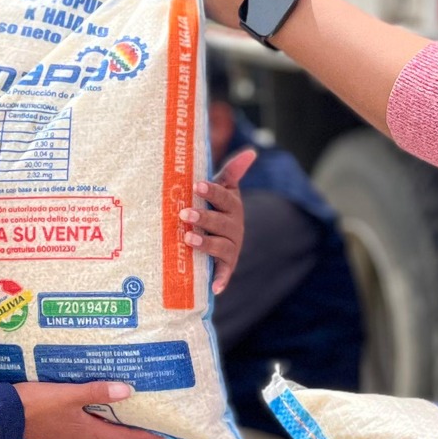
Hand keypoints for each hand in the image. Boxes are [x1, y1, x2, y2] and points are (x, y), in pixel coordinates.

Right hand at [15, 380, 166, 438]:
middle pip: (113, 435)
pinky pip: (80, 427)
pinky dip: (91, 418)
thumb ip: (97, 391)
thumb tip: (126, 391)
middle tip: (146, 413)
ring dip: (109, 420)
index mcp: (88, 435)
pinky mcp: (56, 435)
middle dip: (130, 426)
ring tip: (122, 403)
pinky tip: (90, 404)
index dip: (148, 437)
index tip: (166, 434)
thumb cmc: (34, 405)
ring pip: (96, 430)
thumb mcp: (68, 394)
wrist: (1, 417)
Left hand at [186, 147, 254, 292]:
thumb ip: (232, 172)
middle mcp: (234, 226)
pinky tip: (214, 287)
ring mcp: (232, 246)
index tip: (196, 186)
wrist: (220, 238)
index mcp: (232, 205)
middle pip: (221, 222)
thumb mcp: (223, 190)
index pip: (224, 197)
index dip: (211, 192)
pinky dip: (221, 280)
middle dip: (203, 217)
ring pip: (221, 246)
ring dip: (206, 243)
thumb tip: (252, 151)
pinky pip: (225, 273)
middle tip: (184, 214)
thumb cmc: (216, 208)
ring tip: (188, 240)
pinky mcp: (227, 265)